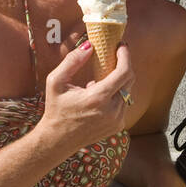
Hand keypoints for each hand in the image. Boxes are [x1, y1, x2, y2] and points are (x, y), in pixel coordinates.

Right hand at [37, 41, 134, 155]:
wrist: (57, 140)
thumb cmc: (56, 110)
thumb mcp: (56, 82)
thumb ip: (72, 61)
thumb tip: (89, 46)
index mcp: (98, 98)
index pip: (124, 72)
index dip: (125, 56)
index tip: (121, 45)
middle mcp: (112, 110)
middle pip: (130, 80)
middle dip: (124, 64)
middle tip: (115, 54)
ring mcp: (117, 119)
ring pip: (127, 91)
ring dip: (118, 81)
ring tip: (100, 78)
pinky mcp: (118, 126)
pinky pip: (123, 103)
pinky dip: (116, 95)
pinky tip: (100, 96)